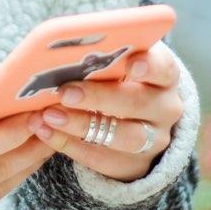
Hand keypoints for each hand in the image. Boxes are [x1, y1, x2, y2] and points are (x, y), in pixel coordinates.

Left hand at [25, 40, 184, 182]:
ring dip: (82, 125)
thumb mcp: (118, 61)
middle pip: (139, 103)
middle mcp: (165, 108)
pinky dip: (69, 144)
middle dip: (100, 97)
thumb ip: (102, 53)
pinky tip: (45, 131)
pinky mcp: (134, 165)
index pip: (163, 68)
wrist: (135, 118)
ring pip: (123, 136)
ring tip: (49, 115)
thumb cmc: (118, 76)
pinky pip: (102, 159)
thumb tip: (66, 44)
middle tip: (65, 92)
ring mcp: (153, 140)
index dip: (149, 66)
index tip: (130, 64)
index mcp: (165, 75)